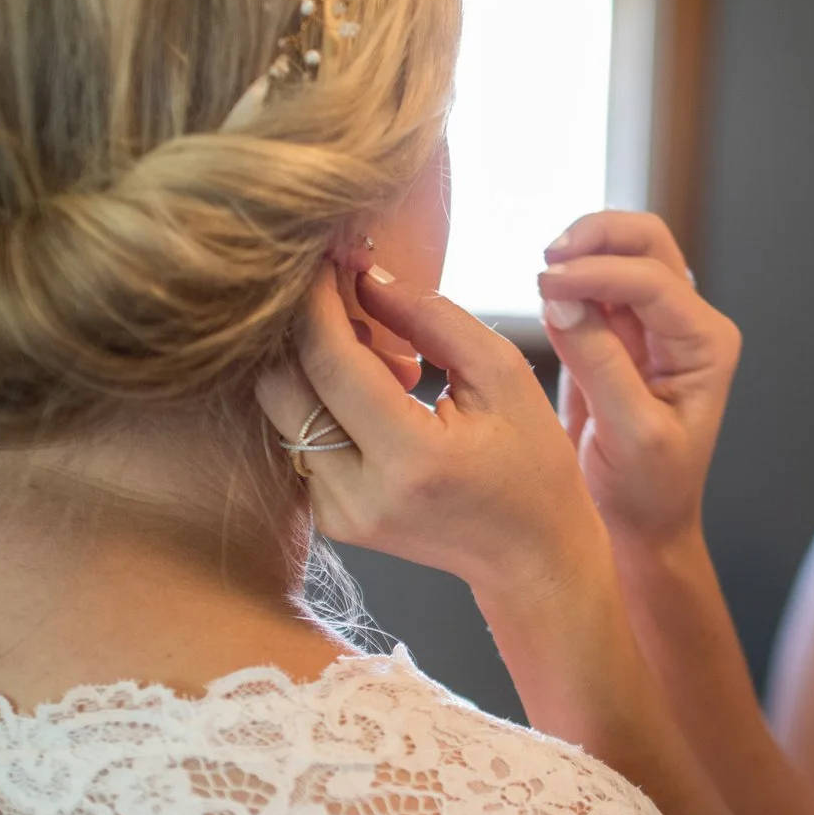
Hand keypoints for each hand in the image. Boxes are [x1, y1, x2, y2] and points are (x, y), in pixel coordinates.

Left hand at [260, 265, 605, 602]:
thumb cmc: (532, 464)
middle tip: (350, 295)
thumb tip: (364, 277)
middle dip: (306, 325)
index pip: (329, 361)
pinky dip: (325, 400)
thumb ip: (432, 318)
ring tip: (385, 357)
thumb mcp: (503, 377)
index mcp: (411, 460)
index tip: (325, 257)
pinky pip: (299, 437)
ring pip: (281, 411)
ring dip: (316, 364)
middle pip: (282, 386)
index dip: (317, 299)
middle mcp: (360, 495)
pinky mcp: (329, 519)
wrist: (531, 557)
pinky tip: (378, 395)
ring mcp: (338, 514)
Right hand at [537, 213, 740, 550]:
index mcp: (706, 345)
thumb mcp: (629, 432)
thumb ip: (598, 362)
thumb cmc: (647, 489)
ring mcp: (652, 326)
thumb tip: (560, 297)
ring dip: (581, 252)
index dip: (599, 273)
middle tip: (549, 258)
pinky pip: (592, 288)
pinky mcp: (617, 336)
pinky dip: (568, 281)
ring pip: (621, 254)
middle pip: (648, 243)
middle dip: (598, 238)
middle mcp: (686, 325)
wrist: (639, 523)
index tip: (547, 283)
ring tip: (544, 275)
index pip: (655, 282)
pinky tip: (545, 298)